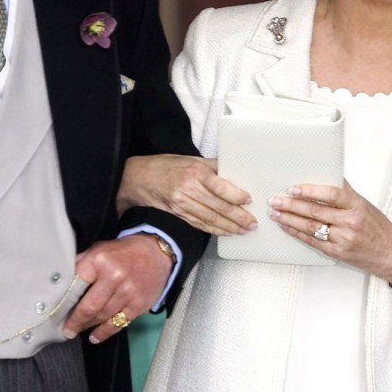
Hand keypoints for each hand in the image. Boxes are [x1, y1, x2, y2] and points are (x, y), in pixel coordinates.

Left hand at [64, 233, 173, 343]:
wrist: (155, 253)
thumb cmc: (123, 253)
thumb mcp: (99, 250)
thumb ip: (81, 264)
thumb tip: (60, 282)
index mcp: (99, 260)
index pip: (76, 285)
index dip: (65, 301)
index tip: (57, 312)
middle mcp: (114, 276)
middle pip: (88, 306)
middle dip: (75, 321)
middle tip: (67, 329)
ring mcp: (127, 292)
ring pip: (101, 317)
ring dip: (88, 326)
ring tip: (78, 331)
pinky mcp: (138, 305)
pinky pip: (117, 324)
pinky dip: (104, 333)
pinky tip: (95, 336)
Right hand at [117, 154, 256, 235]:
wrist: (138, 178)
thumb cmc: (166, 166)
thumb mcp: (190, 159)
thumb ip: (213, 166)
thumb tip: (235, 172)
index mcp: (195, 172)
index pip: (220, 187)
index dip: (236, 196)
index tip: (249, 200)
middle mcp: (189, 189)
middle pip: (218, 206)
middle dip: (238, 217)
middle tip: (252, 223)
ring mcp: (182, 204)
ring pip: (210, 218)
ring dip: (229, 227)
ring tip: (243, 230)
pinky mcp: (178, 214)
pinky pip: (199, 224)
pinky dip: (214, 229)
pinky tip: (225, 232)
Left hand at [269, 179, 391, 281]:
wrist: (391, 253)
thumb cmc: (377, 226)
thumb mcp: (364, 204)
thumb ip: (345, 192)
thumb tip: (325, 173)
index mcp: (357, 205)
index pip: (331, 194)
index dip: (310, 191)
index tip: (293, 188)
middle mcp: (350, 222)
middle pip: (315, 211)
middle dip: (291, 205)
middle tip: (275, 200)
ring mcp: (343, 239)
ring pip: (310, 227)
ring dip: (289, 219)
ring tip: (275, 212)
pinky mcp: (337, 253)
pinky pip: (312, 241)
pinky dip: (296, 233)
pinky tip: (286, 226)